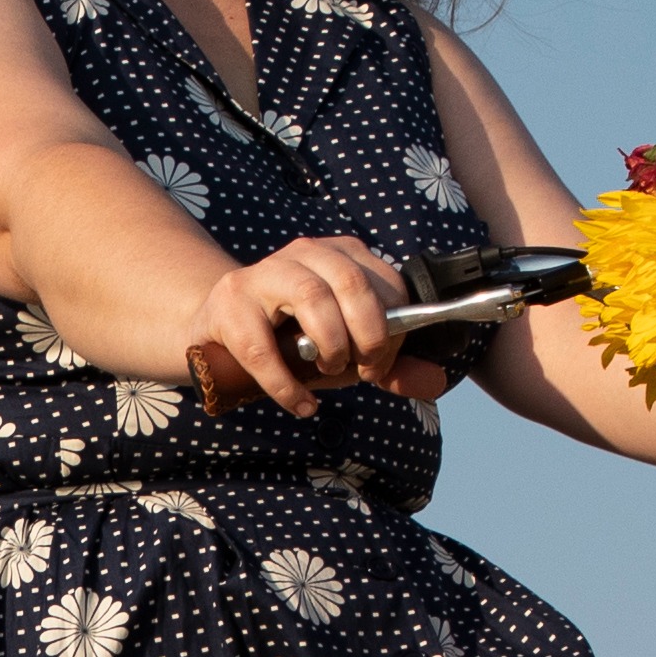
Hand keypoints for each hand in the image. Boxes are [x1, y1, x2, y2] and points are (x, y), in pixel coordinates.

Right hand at [184, 237, 414, 414]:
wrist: (219, 334)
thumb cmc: (290, 341)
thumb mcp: (346, 351)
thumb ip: (390, 366)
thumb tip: (436, 381)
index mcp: (341, 256)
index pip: (386, 283)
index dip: (395, 329)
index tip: (382, 363)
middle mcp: (305, 254)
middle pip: (353, 283)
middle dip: (369, 335)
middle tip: (363, 370)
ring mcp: (264, 273)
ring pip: (312, 297)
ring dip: (330, 346)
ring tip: (326, 372)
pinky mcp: (230, 303)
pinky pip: (264, 347)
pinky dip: (288, 385)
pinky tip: (301, 403)